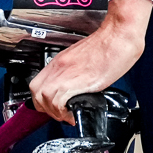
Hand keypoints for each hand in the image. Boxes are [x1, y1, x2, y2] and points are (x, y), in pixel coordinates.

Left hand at [29, 0, 151, 121]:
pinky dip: (64, 113)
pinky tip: (75, 114)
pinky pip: (59, 102)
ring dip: (54, 112)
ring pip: (44, 98)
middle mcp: (60, 66)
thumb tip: (75, 86)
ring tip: (67, 115)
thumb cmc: (107, 45)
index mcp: (60, 61)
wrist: (117, 37)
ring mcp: (67, 73)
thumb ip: (75, 71)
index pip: (37, 83)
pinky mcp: (78, 81)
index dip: (41, 99)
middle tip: (58, 113)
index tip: (52, 106)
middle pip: (36, 92)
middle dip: (45, 107)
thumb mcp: (84, 58)